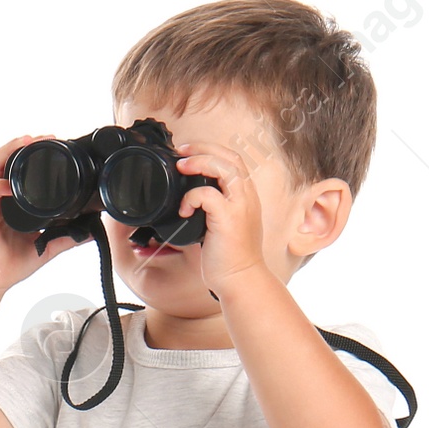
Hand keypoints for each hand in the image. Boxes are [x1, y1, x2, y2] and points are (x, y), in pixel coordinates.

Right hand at [0, 135, 87, 295]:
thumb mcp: (46, 249)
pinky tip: (8, 184)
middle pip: (6, 161)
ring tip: (25, 142)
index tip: (54, 144)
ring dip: (9, 153)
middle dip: (22, 144)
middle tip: (44, 136)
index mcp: (14, 202)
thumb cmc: (12, 262)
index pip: (20, 169)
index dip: (34, 154)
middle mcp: (0, 198)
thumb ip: (65, 238)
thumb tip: (90, 231)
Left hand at [173, 143, 271, 292]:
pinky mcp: (229, 218)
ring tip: (181, 167)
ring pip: (223, 166)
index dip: (211, 150)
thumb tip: (189, 198)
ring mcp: (240, 206)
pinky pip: (207, 194)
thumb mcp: (222, 225)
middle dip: (203, 147)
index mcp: (246, 196)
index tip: (189, 154)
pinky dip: (191, 197)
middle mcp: (247, 197)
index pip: (233, 160)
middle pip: (229, 155)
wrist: (240, 280)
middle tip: (181, 152)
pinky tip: (184, 209)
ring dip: (199, 162)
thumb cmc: (230, 258)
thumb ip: (212, 208)